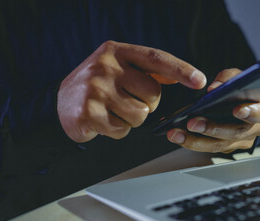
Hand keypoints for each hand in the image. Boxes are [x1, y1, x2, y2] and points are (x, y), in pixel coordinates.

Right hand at [57, 41, 205, 141]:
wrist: (59, 102)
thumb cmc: (95, 84)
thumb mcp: (116, 67)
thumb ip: (144, 70)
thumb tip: (175, 77)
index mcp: (116, 52)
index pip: (156, 58)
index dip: (181, 70)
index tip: (200, 81)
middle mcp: (106, 67)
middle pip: (152, 94)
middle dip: (147, 104)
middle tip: (127, 101)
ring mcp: (97, 90)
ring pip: (140, 115)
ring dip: (132, 120)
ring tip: (114, 111)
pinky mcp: (89, 113)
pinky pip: (122, 130)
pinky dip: (117, 130)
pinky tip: (104, 121)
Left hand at [166, 68, 259, 152]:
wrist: (242, 103)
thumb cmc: (242, 89)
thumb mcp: (238, 77)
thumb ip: (228, 78)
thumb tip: (213, 89)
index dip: (251, 112)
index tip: (237, 110)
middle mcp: (255, 128)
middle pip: (235, 132)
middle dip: (212, 128)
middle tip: (192, 122)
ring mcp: (240, 141)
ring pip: (219, 145)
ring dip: (195, 140)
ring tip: (176, 133)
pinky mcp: (226, 147)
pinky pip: (208, 148)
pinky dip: (191, 142)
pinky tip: (176, 135)